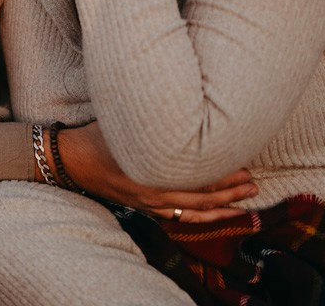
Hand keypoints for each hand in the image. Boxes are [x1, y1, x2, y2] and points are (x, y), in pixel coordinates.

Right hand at [58, 122, 257, 222]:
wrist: (69, 160)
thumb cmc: (95, 137)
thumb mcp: (123, 122)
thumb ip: (151, 120)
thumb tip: (180, 106)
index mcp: (150, 172)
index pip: (196, 178)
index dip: (222, 175)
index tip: (244, 166)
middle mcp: (153, 193)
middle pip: (201, 198)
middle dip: (230, 192)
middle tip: (254, 184)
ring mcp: (149, 203)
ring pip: (194, 213)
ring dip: (221, 209)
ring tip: (246, 204)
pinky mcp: (144, 206)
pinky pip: (180, 219)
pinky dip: (201, 218)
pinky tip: (216, 215)